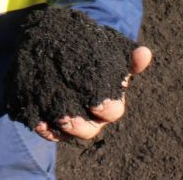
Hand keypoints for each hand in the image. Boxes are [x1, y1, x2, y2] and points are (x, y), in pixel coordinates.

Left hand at [33, 45, 151, 142]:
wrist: (63, 49)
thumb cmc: (93, 56)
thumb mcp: (108, 52)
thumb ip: (125, 56)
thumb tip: (145, 53)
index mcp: (109, 102)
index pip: (111, 111)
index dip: (105, 108)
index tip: (96, 103)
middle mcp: (92, 116)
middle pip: (89, 129)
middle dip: (79, 125)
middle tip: (67, 117)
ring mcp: (71, 120)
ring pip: (69, 133)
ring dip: (62, 128)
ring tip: (53, 118)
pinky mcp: (51, 120)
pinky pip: (48, 131)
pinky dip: (44, 127)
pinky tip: (37, 121)